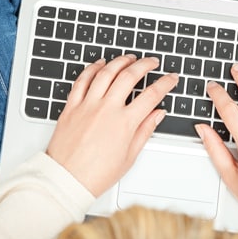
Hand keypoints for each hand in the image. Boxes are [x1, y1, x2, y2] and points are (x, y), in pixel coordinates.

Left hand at [46, 55, 177, 196]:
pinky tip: (100, 64)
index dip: (165, 83)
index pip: (151, 95)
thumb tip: (157, 114)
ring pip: (106, 73)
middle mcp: (106, 109)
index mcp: (124, 123)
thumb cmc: (96, 174)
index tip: (170, 78)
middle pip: (129, 76)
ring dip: (120, 61)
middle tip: (152, 62)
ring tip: (130, 58)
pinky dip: (92, 68)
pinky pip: (82, 80)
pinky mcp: (72, 106)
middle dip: (144, 64)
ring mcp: (88, 105)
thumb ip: (145, 130)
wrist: (66, 180)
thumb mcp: (129, 156)